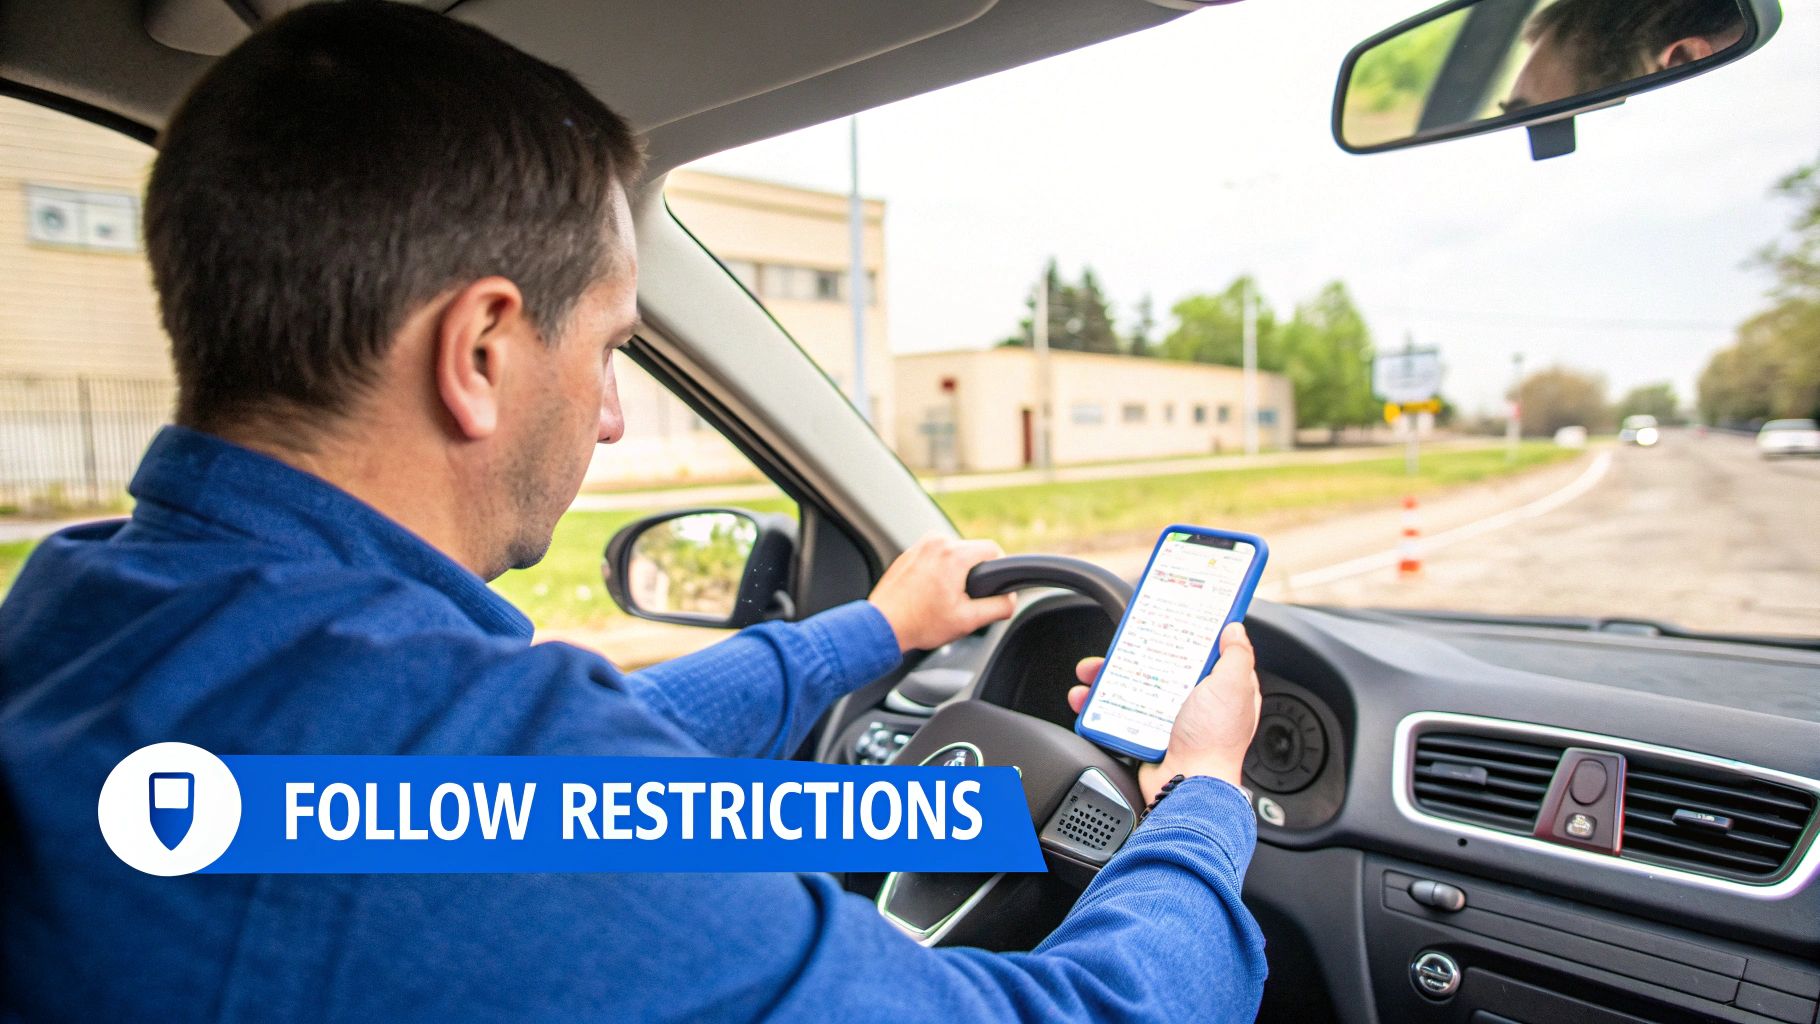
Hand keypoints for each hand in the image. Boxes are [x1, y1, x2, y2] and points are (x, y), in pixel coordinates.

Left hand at [868, 535, 1016, 652]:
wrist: (882, 626)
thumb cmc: (920, 624)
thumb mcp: (968, 620)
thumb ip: (998, 607)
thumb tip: (1011, 599)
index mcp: (953, 554)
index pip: (993, 549)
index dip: (998, 570)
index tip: (990, 588)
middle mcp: (936, 542)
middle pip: (972, 552)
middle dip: (973, 574)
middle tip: (960, 600)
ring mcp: (919, 545)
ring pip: (953, 554)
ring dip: (954, 572)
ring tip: (941, 598)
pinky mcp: (909, 552)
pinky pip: (934, 557)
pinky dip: (937, 572)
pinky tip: (928, 593)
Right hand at [1067, 622, 1260, 803]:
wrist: (1187, 786)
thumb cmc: (1214, 741)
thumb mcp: (1233, 688)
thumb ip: (1237, 655)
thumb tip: (1234, 628)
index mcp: (1221, 688)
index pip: (1205, 651)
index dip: (1188, 633)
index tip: (1170, 616)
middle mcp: (1196, 701)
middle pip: (1161, 665)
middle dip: (1135, 652)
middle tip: (1117, 642)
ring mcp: (1168, 717)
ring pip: (1134, 686)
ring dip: (1107, 676)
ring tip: (1090, 671)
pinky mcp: (1145, 732)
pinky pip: (1119, 711)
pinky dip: (1098, 703)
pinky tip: (1086, 697)